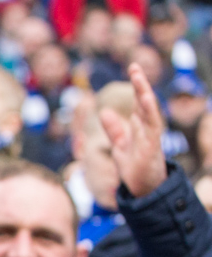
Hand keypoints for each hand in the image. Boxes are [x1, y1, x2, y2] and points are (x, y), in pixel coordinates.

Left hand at [99, 63, 169, 199]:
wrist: (145, 190)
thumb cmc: (136, 167)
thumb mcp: (121, 146)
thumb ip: (114, 130)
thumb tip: (104, 112)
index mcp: (140, 127)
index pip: (138, 103)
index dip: (136, 86)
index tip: (132, 69)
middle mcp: (147, 129)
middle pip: (144, 103)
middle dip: (140, 85)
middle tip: (134, 66)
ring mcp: (151, 138)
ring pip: (150, 113)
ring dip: (145, 96)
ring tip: (139, 79)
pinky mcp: (152, 148)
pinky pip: (152, 129)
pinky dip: (149, 115)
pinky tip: (145, 102)